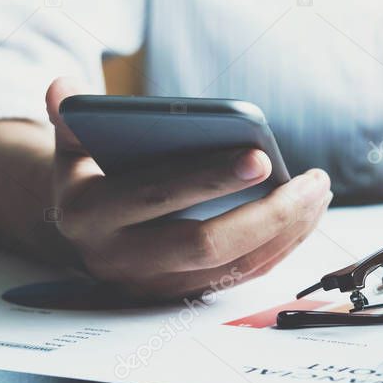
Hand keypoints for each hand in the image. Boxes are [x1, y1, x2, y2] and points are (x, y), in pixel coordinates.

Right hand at [45, 78, 331, 298]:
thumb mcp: (72, 144)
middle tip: (311, 182)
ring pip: (232, 266)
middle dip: (267, 214)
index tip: (260, 156)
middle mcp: (120, 258)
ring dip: (286, 230)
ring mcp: (154, 284)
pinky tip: (306, 216)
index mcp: (90, 214)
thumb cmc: (90, 173)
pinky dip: (281, 247)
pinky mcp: (183, 295)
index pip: (157, 197)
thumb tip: (64, 87)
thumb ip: (73, 117)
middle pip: (205, 244)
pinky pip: (242, 276)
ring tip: (318, 191)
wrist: (80, 229)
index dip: (209, 179)